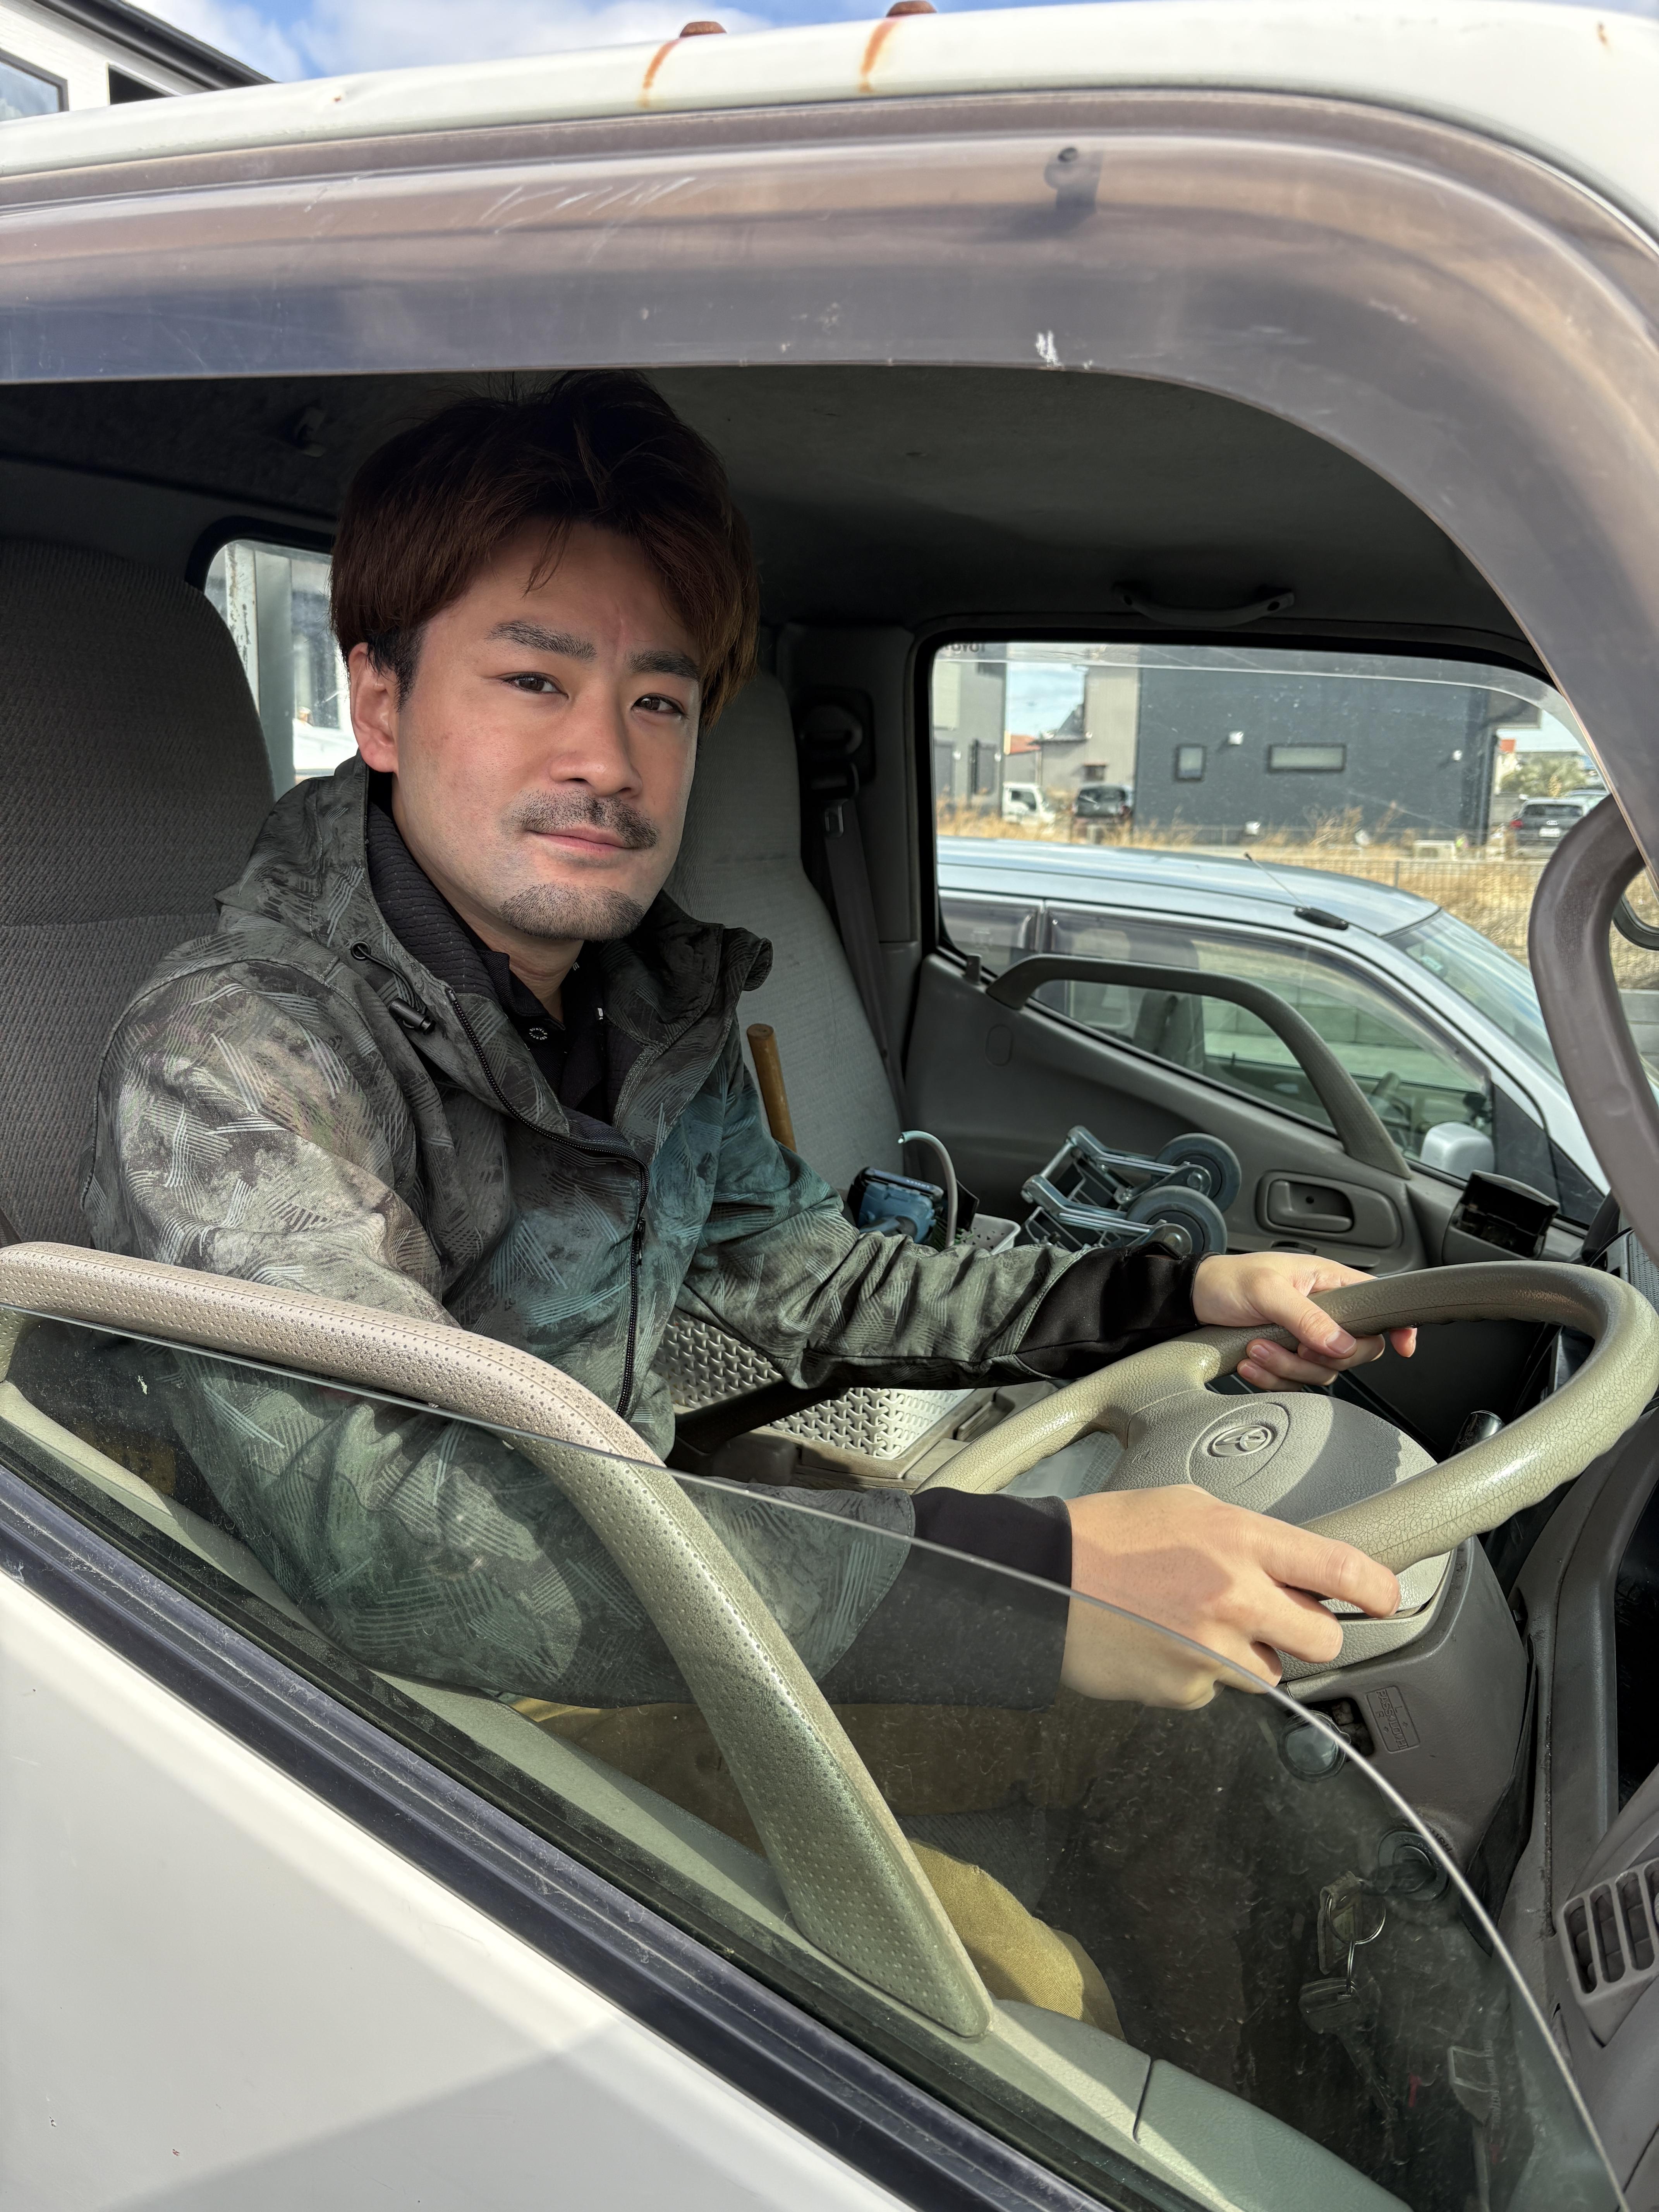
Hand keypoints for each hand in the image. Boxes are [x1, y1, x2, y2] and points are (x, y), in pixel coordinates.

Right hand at [1060, 1483, 1400, 1706]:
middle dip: (1309, 1633)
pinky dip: (1196, 1674)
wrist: (1036, 1575)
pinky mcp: (1184, 1691)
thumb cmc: (1106, 1534)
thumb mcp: (1187, 1506)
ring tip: (1192, 1623)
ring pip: (1268, 1673)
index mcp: (1238, 1540)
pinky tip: (1160, 1643)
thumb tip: (1286, 1564)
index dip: (1377, 1588)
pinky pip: (1214, 1692)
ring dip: (1245, 1655)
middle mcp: (1233, 1597)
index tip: (1386, 1598)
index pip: (1339, 1568)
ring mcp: (1210, 1651)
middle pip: (1322, 1640)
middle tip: (1280, 1620)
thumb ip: (1245, 1536)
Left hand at [1192, 1249, 1416, 1389]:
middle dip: (1320, 1356)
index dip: (1397, 1324)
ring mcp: (1308, 1337)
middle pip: (1355, 1350)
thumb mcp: (1267, 1290)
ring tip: (1256, 1347)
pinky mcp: (1289, 1357)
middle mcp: (1325, 1311)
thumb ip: (1306, 1316)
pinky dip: (1272, 1378)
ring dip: (1287, 1367)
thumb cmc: (1228, 1280)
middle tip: (1289, 1343)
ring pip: (1324, 1372)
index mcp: (1330, 1282)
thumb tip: (1340, 1343)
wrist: (1193, 1299)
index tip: (1404, 1346)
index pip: (1379, 1303)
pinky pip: (1296, 1383)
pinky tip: (1250, 1361)